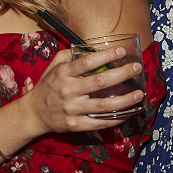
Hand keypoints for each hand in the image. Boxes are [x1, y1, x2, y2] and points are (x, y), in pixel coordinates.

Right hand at [19, 45, 144, 133]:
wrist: (33, 113)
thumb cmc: (47, 87)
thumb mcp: (53, 67)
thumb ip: (69, 56)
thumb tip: (90, 48)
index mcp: (63, 74)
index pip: (88, 62)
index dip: (106, 56)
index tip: (121, 51)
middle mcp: (68, 91)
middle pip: (100, 82)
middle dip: (122, 74)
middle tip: (137, 68)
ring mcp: (72, 109)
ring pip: (104, 105)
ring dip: (125, 100)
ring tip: (139, 94)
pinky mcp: (76, 125)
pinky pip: (99, 123)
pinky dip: (116, 119)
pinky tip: (128, 113)